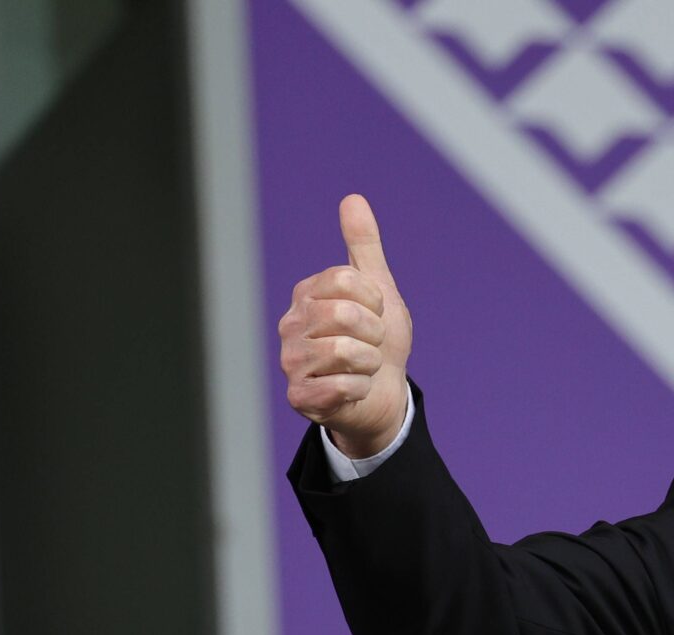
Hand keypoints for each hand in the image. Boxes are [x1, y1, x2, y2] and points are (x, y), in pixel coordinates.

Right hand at [279, 193, 412, 458]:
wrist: (383, 394)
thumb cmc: (377, 340)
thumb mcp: (378, 288)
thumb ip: (363, 246)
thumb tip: (353, 198)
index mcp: (306, 294)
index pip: (346, 280)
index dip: (375, 300)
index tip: (376, 313)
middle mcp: (290, 325)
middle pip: (346, 315)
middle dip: (375, 333)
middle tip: (372, 344)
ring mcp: (291, 362)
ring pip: (346, 352)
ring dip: (370, 363)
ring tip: (363, 367)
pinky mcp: (299, 397)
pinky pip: (341, 387)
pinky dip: (361, 389)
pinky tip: (354, 390)